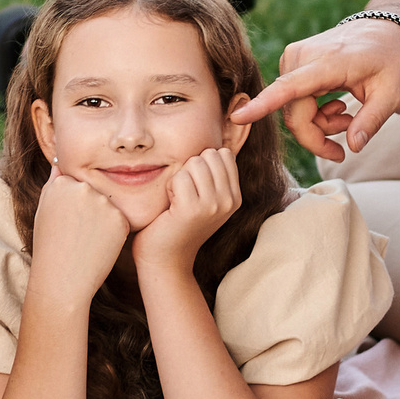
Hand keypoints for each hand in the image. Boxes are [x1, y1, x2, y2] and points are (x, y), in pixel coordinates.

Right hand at [30, 174, 131, 305]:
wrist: (62, 278)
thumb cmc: (49, 246)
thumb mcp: (44, 209)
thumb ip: (54, 183)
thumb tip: (59, 163)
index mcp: (62, 182)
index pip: (74, 184)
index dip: (71, 205)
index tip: (65, 222)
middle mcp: (84, 188)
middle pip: (93, 193)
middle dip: (89, 209)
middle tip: (76, 233)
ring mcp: (103, 203)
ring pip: (107, 206)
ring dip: (102, 220)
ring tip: (86, 241)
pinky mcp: (120, 219)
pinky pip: (119, 220)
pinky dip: (113, 232)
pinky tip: (98, 246)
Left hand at [132, 146, 242, 274]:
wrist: (164, 258)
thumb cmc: (176, 222)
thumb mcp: (204, 197)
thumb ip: (212, 173)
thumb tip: (218, 140)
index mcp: (235, 196)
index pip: (223, 154)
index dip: (201, 164)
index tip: (194, 188)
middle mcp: (230, 201)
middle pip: (208, 154)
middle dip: (189, 169)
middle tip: (183, 196)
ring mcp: (214, 206)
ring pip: (194, 162)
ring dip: (178, 178)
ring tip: (177, 201)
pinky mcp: (193, 210)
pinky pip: (179, 177)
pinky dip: (169, 188)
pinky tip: (170, 208)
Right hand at [233, 17, 399, 161]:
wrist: (379, 31)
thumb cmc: (387, 61)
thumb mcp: (391, 93)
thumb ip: (372, 121)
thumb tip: (353, 147)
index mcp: (328, 63)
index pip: (289, 89)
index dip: (263, 106)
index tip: (238, 118)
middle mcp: (302, 57)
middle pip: (294, 114)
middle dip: (317, 136)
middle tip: (345, 145)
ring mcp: (293, 58)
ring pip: (293, 110)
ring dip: (318, 124)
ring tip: (347, 116)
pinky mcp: (291, 62)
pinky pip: (293, 100)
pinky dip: (313, 112)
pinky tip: (335, 106)